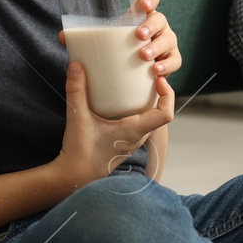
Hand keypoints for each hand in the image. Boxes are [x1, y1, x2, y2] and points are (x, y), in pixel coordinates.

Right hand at [55, 61, 175, 183]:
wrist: (74, 177)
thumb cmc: (80, 153)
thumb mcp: (78, 118)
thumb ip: (76, 91)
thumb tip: (75, 64)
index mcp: (135, 131)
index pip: (166, 114)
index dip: (168, 94)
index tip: (158, 79)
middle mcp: (138, 136)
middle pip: (161, 111)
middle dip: (159, 91)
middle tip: (148, 73)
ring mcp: (133, 139)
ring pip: (151, 116)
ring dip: (149, 99)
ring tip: (137, 81)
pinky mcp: (124, 140)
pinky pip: (140, 120)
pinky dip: (137, 106)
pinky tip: (121, 97)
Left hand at [58, 0, 182, 80]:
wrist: (131, 78)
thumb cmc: (116, 52)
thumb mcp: (102, 43)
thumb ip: (84, 39)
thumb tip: (63, 37)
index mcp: (141, 16)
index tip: (142, 5)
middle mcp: (156, 27)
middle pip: (161, 19)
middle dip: (151, 25)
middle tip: (138, 35)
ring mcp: (166, 43)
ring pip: (169, 39)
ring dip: (157, 46)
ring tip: (144, 55)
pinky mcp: (170, 61)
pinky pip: (175, 61)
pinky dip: (168, 66)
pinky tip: (157, 72)